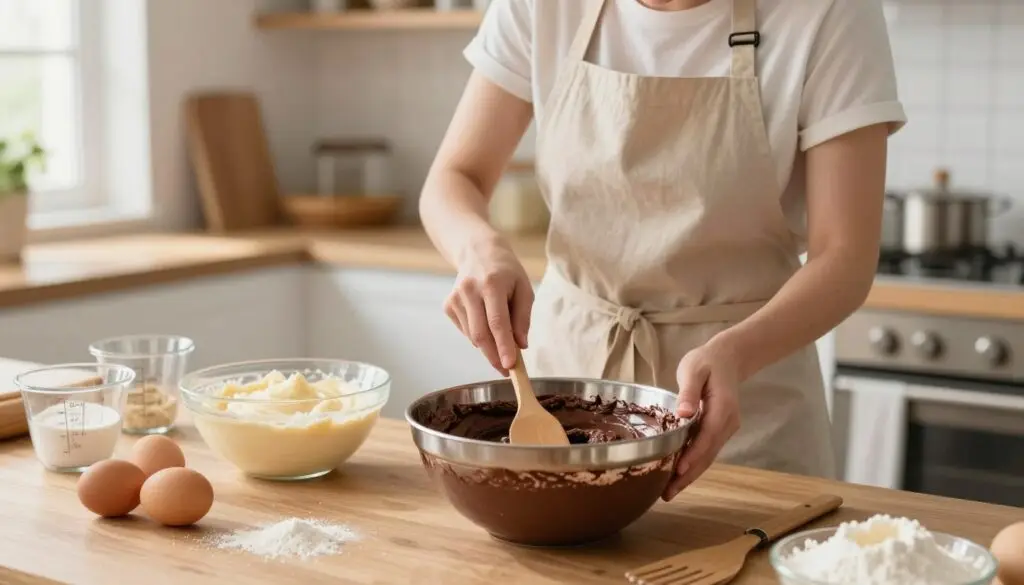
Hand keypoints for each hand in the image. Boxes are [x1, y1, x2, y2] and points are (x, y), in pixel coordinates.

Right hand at [445, 238, 533, 374]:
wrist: (478, 251)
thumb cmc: (506, 272)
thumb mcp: (523, 288)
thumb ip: (523, 317)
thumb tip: (520, 345)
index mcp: (492, 284)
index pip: (498, 322)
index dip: (504, 346)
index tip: (510, 366)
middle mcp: (470, 290)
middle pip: (481, 334)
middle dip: (494, 356)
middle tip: (506, 370)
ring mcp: (456, 298)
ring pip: (472, 336)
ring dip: (488, 347)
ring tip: (501, 345)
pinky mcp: (448, 305)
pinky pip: (465, 331)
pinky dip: (478, 336)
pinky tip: (485, 323)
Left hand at [662, 338, 741, 500]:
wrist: (728, 358)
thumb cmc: (706, 361)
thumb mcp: (694, 369)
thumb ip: (689, 391)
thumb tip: (683, 413)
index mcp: (722, 408)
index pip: (707, 436)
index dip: (693, 455)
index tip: (678, 471)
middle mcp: (727, 423)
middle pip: (708, 454)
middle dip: (688, 475)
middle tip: (667, 494)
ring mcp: (725, 428)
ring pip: (708, 456)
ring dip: (690, 474)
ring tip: (669, 492)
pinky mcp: (719, 430)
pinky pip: (706, 450)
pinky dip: (693, 464)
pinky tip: (677, 474)